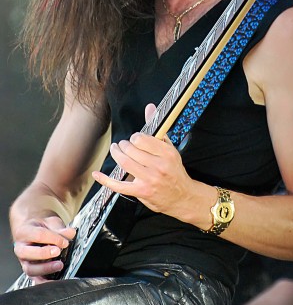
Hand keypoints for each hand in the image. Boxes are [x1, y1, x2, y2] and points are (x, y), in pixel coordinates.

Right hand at [13, 216, 75, 282]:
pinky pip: (35, 279)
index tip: (64, 241)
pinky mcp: (31, 270)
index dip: (53, 238)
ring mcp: (24, 261)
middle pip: (28, 253)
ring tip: (59, 265)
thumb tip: (71, 233)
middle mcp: (20, 248)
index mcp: (24, 232)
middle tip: (58, 251)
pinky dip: (45, 282)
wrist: (35, 230)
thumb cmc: (41, 227)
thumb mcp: (51, 223)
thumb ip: (60, 229)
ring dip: (45, 268)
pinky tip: (56, 280)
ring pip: (30, 269)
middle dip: (44, 253)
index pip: (38, 235)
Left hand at [92, 103, 196, 220]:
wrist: (182, 196)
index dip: (135, 138)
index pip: (143, 139)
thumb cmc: (174, 171)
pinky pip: (119, 185)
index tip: (134, 139)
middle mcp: (159, 166)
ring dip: (116, 154)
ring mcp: (149, 180)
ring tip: (116, 150)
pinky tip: (97, 174)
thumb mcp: (170, 149)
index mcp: (167, 153)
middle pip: (132, 150)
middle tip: (123, 145)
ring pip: (125, 163)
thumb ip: (158, 129)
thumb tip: (150, 108)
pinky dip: (105, 180)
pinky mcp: (141, 192)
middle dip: (123, 145)